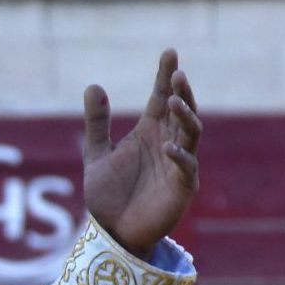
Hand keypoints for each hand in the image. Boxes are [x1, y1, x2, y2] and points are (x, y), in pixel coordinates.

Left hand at [80, 49, 201, 259]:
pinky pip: (186, 167)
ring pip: (190, 133)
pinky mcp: (183, 186)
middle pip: (180, 111)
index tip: (170, 52)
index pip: (160, 98)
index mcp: (149, 132)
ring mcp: (178, 164)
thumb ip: (96, 122)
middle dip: (181, 92)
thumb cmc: (108, 194)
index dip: (165, 76)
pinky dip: (179, 156)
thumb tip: (93, 84)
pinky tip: (166, 147)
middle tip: (177, 73)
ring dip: (184, 116)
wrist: (112, 231)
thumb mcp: (96, 154)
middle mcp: (167, 143)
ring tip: (173, 100)